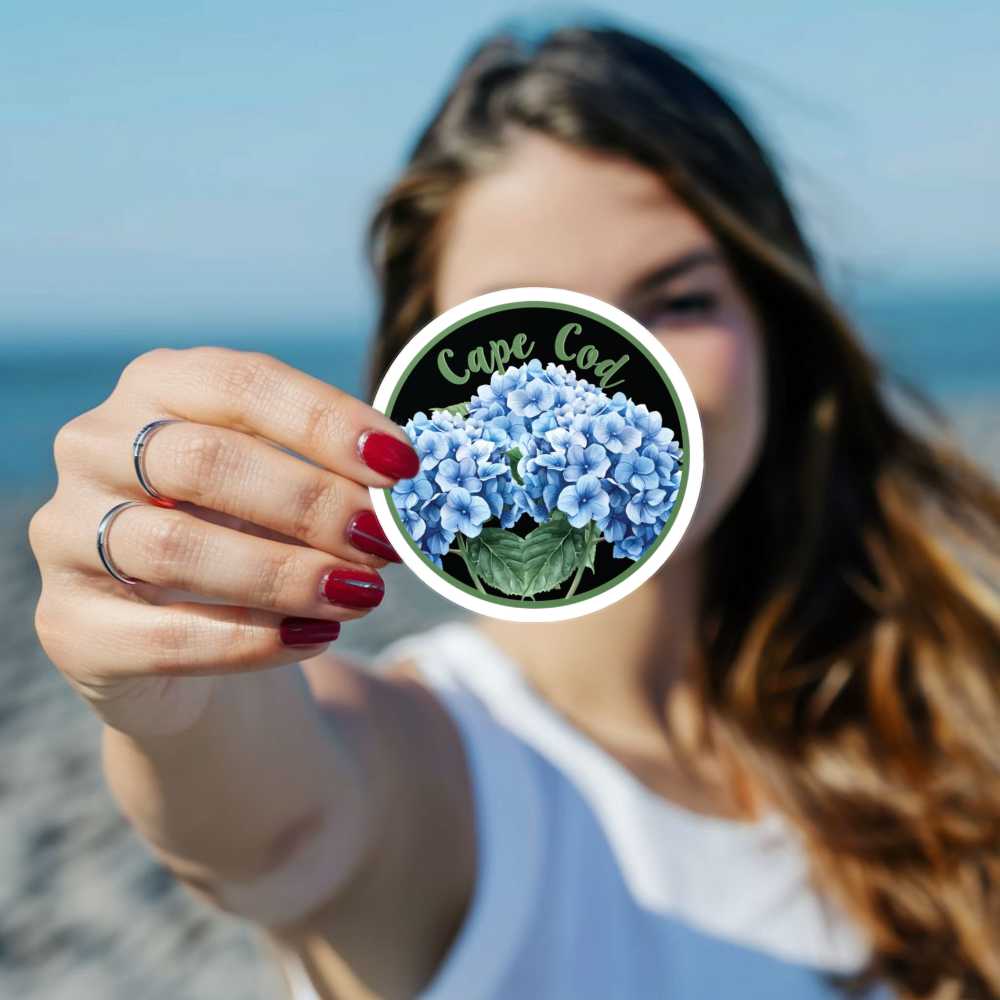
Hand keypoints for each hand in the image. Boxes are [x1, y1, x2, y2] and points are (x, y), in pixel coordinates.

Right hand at [27, 346, 418, 737]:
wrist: (178, 631)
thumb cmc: (244, 532)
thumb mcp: (281, 487)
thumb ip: (331, 478)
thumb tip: (408, 497)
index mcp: (157, 387)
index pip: (240, 384)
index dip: (326, 422)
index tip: (402, 464)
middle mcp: (95, 446)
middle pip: (205, 461)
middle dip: (311, 502)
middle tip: (383, 540)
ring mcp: (67, 534)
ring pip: (179, 547)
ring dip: (288, 574)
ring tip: (362, 594)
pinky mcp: (71, 625)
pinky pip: (165, 637)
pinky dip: (252, 641)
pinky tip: (315, 636)